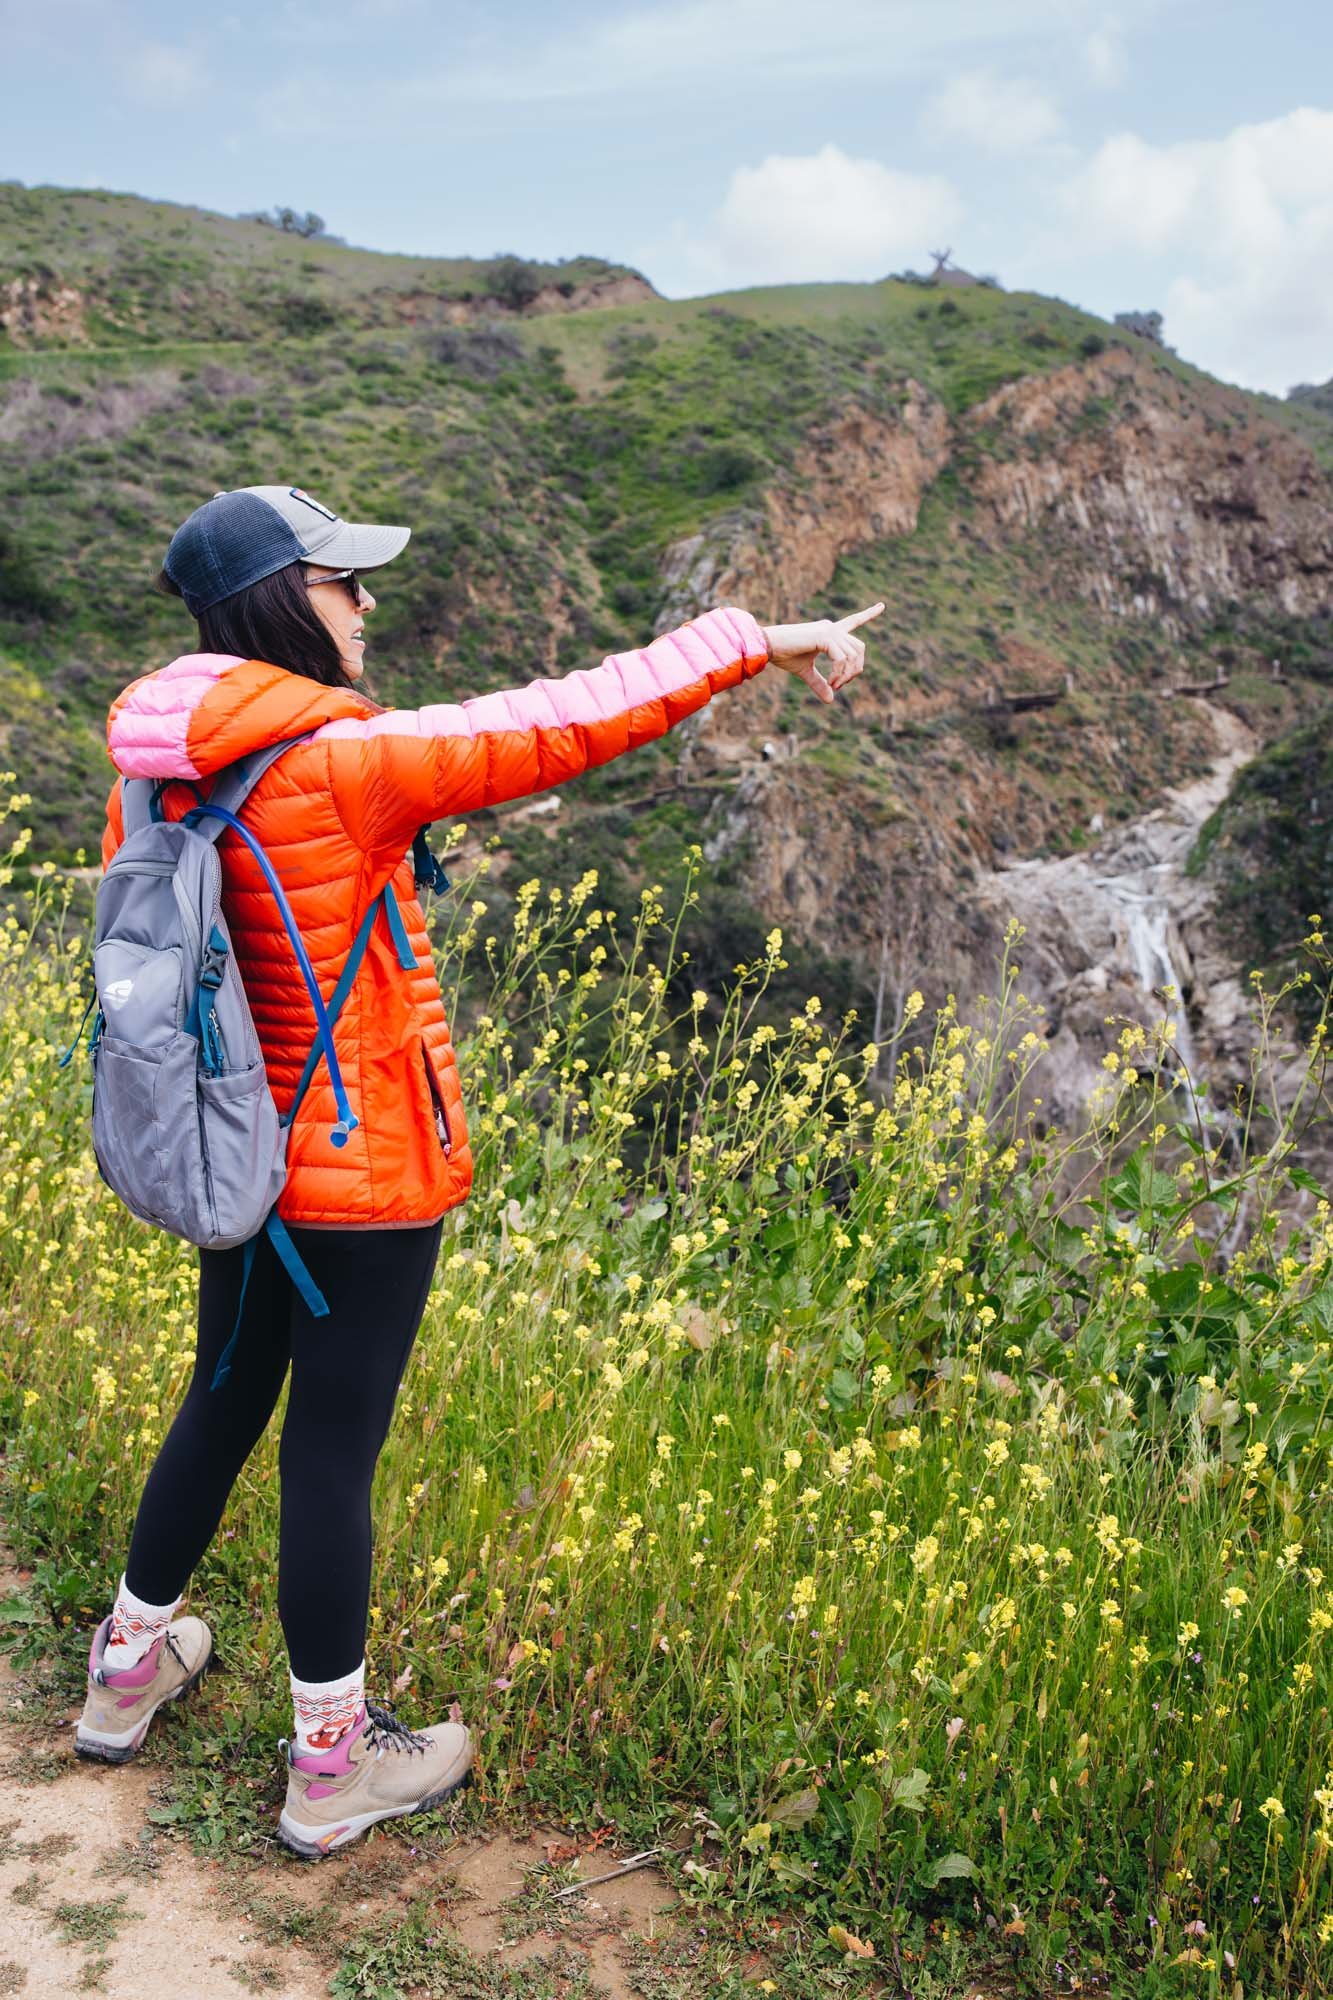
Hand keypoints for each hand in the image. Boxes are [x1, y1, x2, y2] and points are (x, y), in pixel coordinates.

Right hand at [761, 603, 884, 703]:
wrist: (768, 647)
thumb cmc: (784, 656)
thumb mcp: (805, 672)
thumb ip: (819, 683)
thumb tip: (831, 699)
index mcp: (829, 632)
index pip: (854, 621)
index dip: (868, 614)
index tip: (882, 605)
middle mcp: (832, 628)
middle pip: (859, 648)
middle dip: (855, 670)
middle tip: (839, 685)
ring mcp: (829, 630)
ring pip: (853, 655)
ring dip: (847, 675)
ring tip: (834, 685)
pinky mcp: (824, 636)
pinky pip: (841, 659)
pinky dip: (839, 673)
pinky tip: (831, 682)